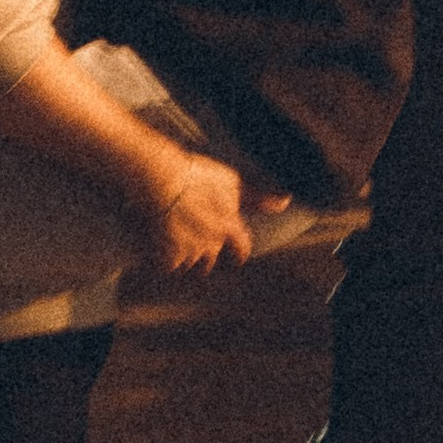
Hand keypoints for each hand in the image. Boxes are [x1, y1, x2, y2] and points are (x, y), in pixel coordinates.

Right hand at [134, 149, 286, 276]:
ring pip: (188, 263)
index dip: (239, 253)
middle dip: (205, 256)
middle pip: (210, 260)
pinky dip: (162, 259)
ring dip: (183, 257)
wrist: (165, 181)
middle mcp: (212, 244)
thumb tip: (286, 201)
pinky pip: (167, 265)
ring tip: (173, 245)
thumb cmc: (197, 177)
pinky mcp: (169, 255)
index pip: (241, 248)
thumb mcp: (232, 182)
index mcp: (229, 227)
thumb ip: (258, 197)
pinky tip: (157, 250)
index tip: (237, 258)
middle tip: (195, 247)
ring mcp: (190, 251)